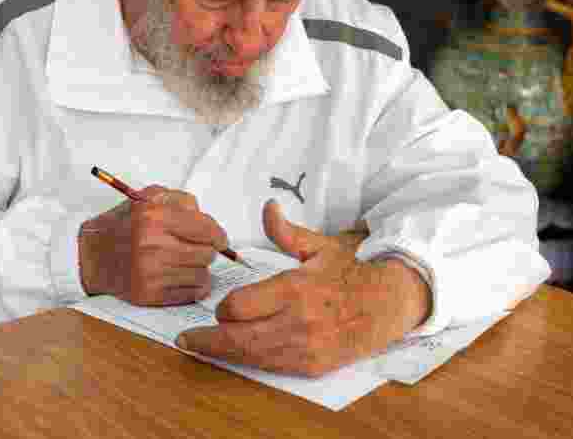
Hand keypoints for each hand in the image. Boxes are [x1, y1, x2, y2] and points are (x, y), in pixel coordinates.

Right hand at [78, 186, 228, 304]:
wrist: (91, 255)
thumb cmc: (124, 224)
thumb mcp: (149, 197)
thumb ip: (182, 201)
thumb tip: (208, 221)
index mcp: (154, 217)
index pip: (206, 230)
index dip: (218, 235)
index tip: (220, 239)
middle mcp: (153, 246)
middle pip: (207, 254)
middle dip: (206, 250)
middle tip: (195, 248)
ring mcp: (150, 273)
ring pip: (202, 275)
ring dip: (198, 269)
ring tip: (183, 262)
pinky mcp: (149, 295)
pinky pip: (191, 294)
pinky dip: (192, 286)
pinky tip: (180, 277)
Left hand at [176, 200, 430, 376]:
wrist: (386, 305)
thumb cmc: (349, 273)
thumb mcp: (319, 246)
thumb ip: (286, 232)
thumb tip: (267, 206)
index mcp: (294, 288)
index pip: (238, 307)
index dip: (225, 307)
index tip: (223, 305)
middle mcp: (296, 321)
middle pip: (237, 337)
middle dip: (209, 338)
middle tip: (186, 338)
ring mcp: (304, 348)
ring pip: (250, 356)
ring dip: (223, 353)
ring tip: (202, 347)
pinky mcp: (311, 365)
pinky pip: (270, 367)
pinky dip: (250, 361)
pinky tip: (237, 355)